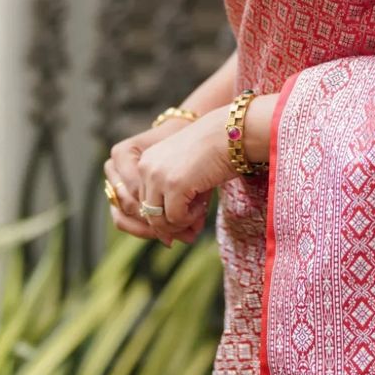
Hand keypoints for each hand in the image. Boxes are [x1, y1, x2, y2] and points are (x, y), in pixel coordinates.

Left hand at [105, 107, 236, 245]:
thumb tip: (168, 242)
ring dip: (180, 223)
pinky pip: (175, 218)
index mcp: (146, 162)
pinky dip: (190, 218)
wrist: (231, 133)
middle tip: (192, 229)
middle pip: (148, 214)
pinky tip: (202, 205)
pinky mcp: (173, 185)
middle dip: (171, 226)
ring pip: (158, 220)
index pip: (143, 203)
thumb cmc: (214, 153)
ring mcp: (157, 176)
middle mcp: (146, 167)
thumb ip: (174, 205)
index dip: (163, 218)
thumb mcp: (187, 178)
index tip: (184, 224)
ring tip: (199, 212)